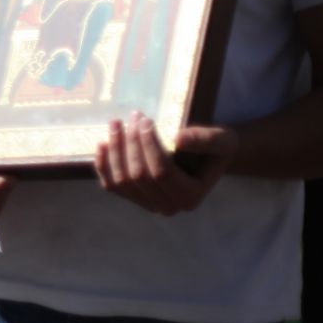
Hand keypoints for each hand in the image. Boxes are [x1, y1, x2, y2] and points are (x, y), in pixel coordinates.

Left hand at [95, 113, 235, 214]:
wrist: (208, 157)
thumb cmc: (216, 148)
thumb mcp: (221, 140)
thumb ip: (203, 140)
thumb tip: (177, 139)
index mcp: (190, 197)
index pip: (162, 172)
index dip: (149, 145)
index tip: (145, 120)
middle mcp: (169, 206)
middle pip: (139, 176)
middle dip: (132, 143)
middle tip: (133, 116)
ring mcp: (148, 204)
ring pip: (122, 181)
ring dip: (115, 150)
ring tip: (116, 123)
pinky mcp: (133, 197)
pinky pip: (111, 185)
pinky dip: (103, 165)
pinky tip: (102, 143)